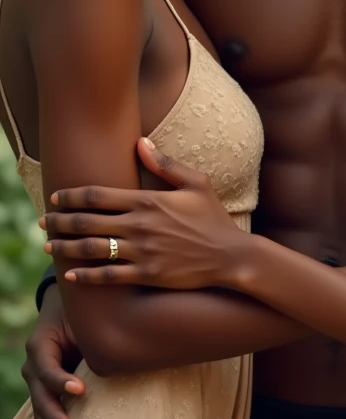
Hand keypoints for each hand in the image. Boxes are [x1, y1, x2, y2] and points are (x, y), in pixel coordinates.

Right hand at [21, 283, 83, 418]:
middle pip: (41, 394)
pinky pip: (46, 408)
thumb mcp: (80, 321)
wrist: (63, 310)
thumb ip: (88, 339)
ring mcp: (38, 380)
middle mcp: (34, 366)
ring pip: (40, 407)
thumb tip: (114, 354)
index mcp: (39, 345)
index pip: (47, 369)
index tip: (80, 389)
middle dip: (53, 413)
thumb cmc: (76, 314)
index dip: (61, 381)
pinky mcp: (47, 389)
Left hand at [40, 138, 250, 289]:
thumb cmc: (213, 217)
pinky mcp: (146, 275)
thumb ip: (165, 164)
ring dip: (66, 248)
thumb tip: (141, 142)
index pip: (99, 196)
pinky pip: (108, 276)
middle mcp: (139, 225)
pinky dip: (85, 276)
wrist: (230, 255)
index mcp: (148, 200)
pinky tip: (71, 276)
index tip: (56, 198)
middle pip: (87, 222)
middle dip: (60, 221)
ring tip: (48, 247)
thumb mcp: (196, 183)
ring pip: (92, 249)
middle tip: (42, 221)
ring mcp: (141, 252)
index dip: (73, 196)